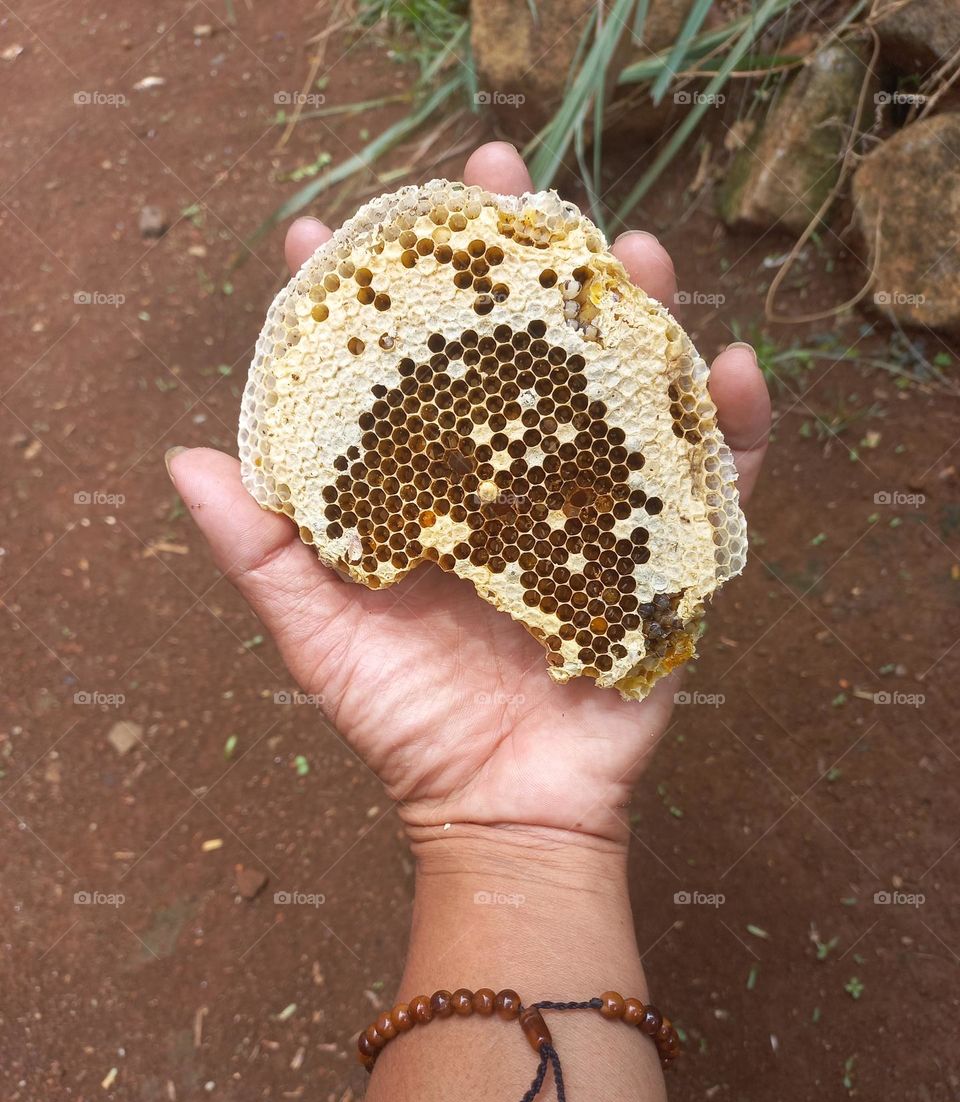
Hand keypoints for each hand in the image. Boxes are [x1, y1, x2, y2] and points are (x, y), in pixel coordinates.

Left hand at [167, 143, 770, 861]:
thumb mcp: (319, 635)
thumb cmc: (404, 724)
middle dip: (514, 261)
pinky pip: (715, 483)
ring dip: (635, 315)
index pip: (400, 370)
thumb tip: (183, 458)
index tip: (333, 234)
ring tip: (630, 253)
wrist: (498, 809)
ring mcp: (594, 511)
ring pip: (619, 391)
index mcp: (432, 489)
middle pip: (519, 349)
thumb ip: (261, 551)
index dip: (367, 297)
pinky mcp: (662, 557)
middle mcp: (512, 481)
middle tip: (500, 177)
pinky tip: (732, 369)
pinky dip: (737, 428)